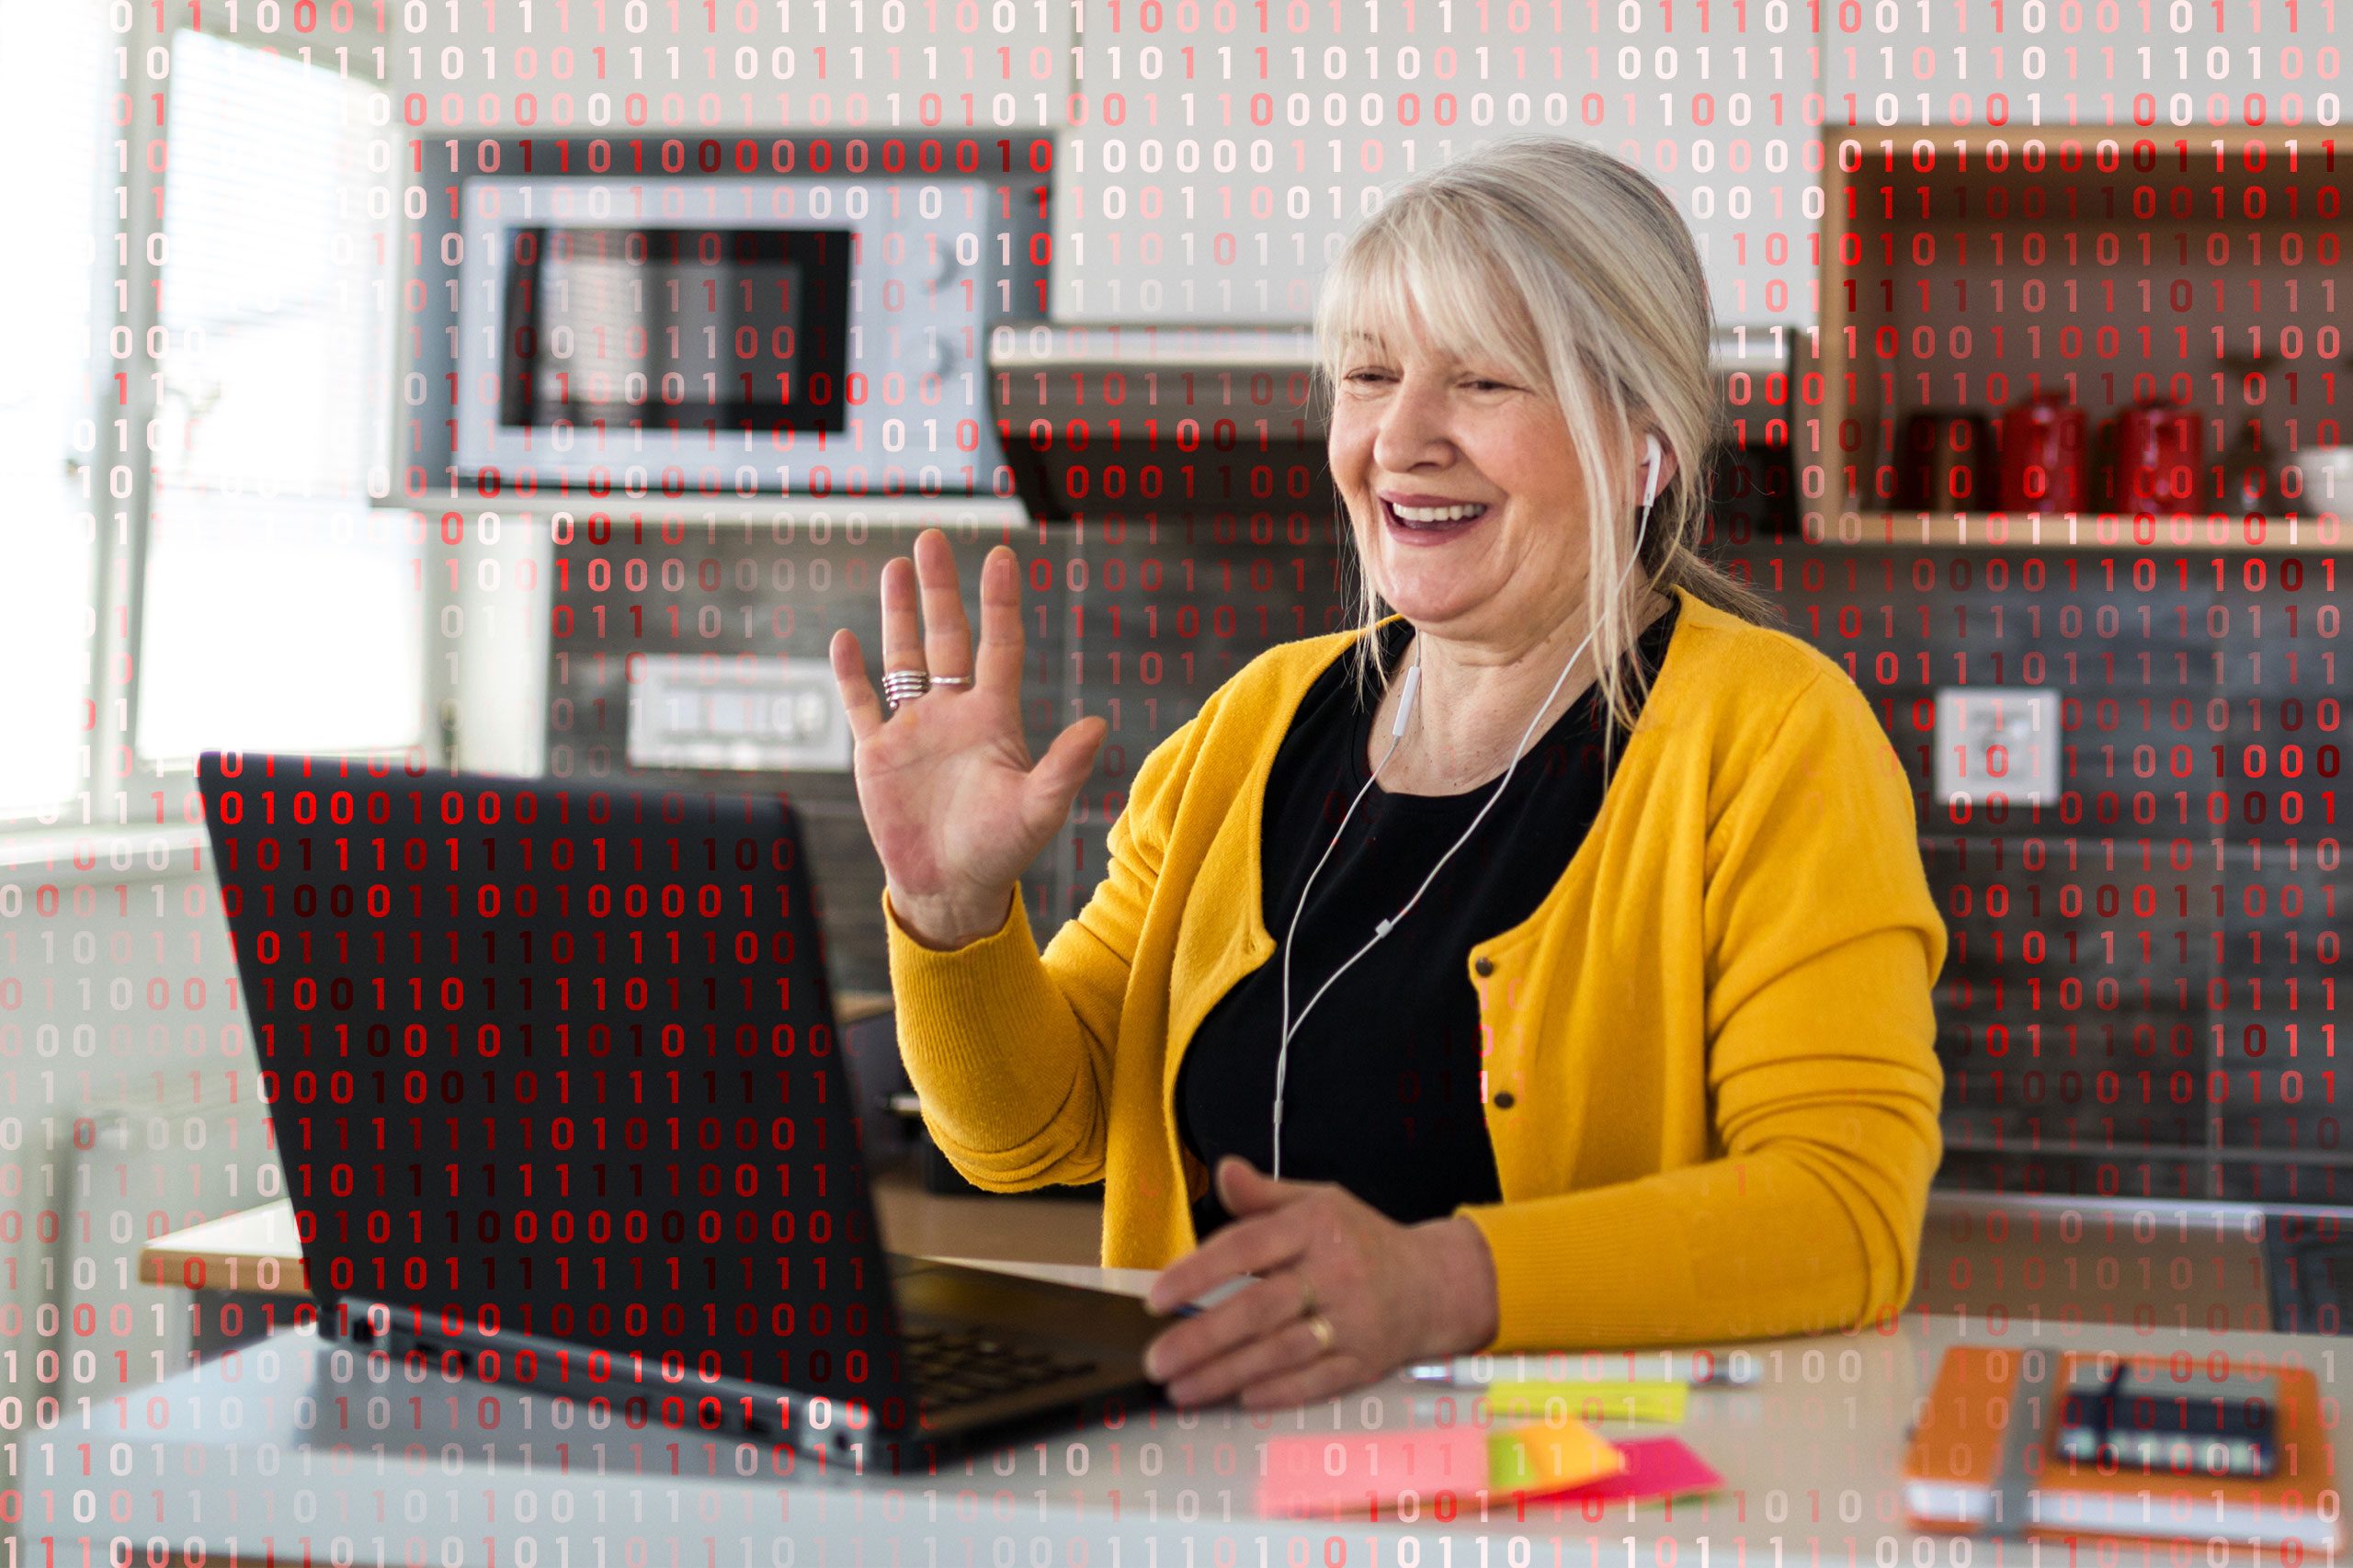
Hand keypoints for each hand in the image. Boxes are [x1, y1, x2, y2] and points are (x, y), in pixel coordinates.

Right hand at [829, 530, 1106, 948]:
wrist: (950, 889)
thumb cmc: (1001, 852)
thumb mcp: (1037, 810)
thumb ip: (1063, 768)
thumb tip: (1098, 725)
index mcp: (994, 719)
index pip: (999, 647)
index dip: (1000, 603)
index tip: (1002, 556)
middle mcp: (954, 714)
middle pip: (947, 637)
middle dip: (940, 589)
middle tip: (932, 538)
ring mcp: (915, 730)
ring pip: (905, 658)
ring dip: (899, 614)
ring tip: (895, 566)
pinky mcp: (878, 754)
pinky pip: (863, 704)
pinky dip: (852, 674)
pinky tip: (846, 639)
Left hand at [1138, 1156, 1499, 1409]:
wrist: (1435, 1283)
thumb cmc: (1359, 1240)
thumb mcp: (1317, 1202)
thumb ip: (1264, 1195)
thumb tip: (1223, 1170)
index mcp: (1315, 1227)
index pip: (1246, 1248)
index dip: (1198, 1273)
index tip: (1155, 1299)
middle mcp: (1334, 1274)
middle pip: (1259, 1310)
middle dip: (1201, 1338)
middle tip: (1156, 1360)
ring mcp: (1352, 1322)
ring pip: (1280, 1352)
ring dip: (1225, 1374)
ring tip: (1180, 1389)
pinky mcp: (1365, 1363)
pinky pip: (1315, 1382)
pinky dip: (1277, 1393)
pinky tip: (1238, 1400)